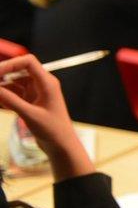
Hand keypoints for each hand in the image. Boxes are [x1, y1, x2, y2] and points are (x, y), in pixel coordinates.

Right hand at [0, 55, 93, 180]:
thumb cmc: (52, 130)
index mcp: (47, 83)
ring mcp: (35, 93)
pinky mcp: (30, 102)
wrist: (61, 145)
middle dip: (1, 76)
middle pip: (17, 71)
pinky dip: (3, 98)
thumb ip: (10, 100)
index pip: (27, 62)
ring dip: (1, 88)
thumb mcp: (29, 114)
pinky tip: (0, 104)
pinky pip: (13, 94)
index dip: (9, 64)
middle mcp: (42, 84)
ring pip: (13, 83)